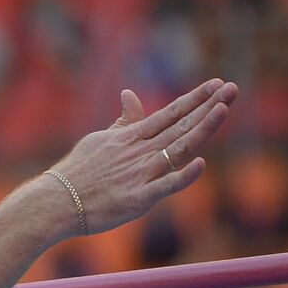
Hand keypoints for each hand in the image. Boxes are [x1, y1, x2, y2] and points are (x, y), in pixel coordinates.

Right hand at [47, 78, 238, 236]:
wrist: (54, 202)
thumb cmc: (75, 173)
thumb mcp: (98, 140)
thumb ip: (122, 122)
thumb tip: (130, 94)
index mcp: (130, 138)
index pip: (169, 114)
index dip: (195, 99)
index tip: (217, 85)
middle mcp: (139, 152)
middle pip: (180, 127)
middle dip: (208, 107)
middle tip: (233, 89)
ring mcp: (139, 175)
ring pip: (177, 149)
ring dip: (202, 129)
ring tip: (223, 110)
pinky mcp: (136, 200)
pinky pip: (164, 187)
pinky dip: (183, 177)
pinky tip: (201, 164)